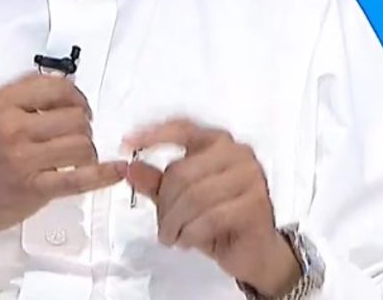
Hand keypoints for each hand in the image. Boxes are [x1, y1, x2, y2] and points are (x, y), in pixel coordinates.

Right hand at [0, 73, 127, 258]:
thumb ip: (20, 97)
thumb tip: (62, 87)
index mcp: (0, 103)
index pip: (56, 87)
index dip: (76, 96)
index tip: (79, 105)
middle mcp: (12, 127)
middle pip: (74, 115)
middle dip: (84, 124)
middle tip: (79, 133)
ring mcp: (23, 159)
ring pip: (81, 144)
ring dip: (88, 150)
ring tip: (79, 155)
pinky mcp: (33, 189)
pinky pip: (79, 178)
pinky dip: (103, 174)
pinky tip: (115, 170)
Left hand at [124, 118, 300, 296]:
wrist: (256, 253)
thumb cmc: (217, 221)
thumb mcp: (180, 201)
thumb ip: (156, 183)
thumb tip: (130, 167)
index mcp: (218, 142)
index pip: (182, 129)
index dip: (153, 135)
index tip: (125, 144)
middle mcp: (237, 152)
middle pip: (182, 172)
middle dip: (164, 204)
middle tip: (162, 227)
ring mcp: (250, 175)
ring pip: (194, 197)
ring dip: (175, 223)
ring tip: (172, 237)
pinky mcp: (256, 203)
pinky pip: (211, 217)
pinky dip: (192, 233)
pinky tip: (187, 241)